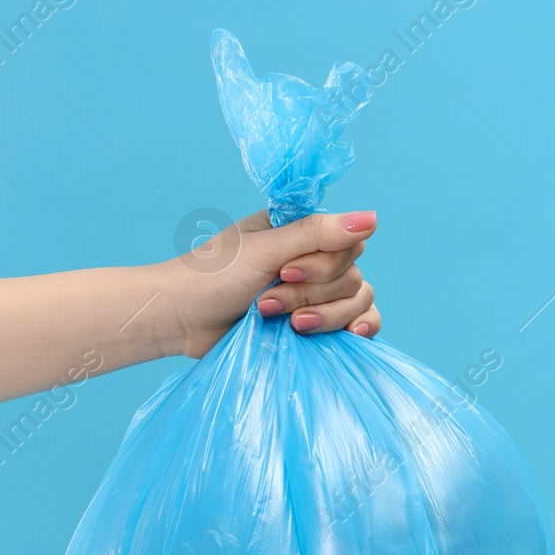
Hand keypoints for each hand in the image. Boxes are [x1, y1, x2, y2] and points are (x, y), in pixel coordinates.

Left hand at [164, 210, 379, 358]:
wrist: (182, 321)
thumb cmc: (212, 277)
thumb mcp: (265, 250)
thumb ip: (317, 234)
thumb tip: (373, 219)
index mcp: (301, 232)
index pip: (349, 243)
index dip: (324, 264)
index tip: (284, 271)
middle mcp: (313, 259)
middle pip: (353, 277)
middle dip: (311, 295)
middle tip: (266, 300)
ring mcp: (315, 295)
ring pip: (357, 302)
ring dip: (323, 317)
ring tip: (285, 324)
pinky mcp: (315, 327)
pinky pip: (356, 325)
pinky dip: (355, 330)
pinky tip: (352, 335)